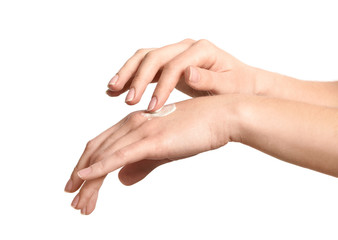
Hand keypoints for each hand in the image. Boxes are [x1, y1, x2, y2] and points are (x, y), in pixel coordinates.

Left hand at [65, 96, 237, 214]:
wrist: (220, 116)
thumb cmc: (196, 130)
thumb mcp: (163, 151)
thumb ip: (142, 165)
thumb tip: (122, 181)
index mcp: (134, 124)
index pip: (101, 146)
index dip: (86, 167)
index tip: (78, 188)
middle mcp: (132, 124)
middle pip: (96, 152)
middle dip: (80, 178)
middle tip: (73, 201)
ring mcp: (142, 130)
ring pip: (104, 157)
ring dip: (88, 182)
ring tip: (79, 204)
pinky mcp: (153, 139)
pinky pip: (120, 155)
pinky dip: (100, 167)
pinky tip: (86, 178)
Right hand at [106, 39, 256, 111]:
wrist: (241, 85)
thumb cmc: (238, 87)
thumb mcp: (229, 86)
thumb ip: (209, 80)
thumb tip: (188, 73)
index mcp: (201, 50)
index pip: (174, 66)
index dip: (161, 86)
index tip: (152, 108)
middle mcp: (186, 48)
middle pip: (153, 56)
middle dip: (138, 78)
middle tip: (128, 99)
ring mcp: (177, 54)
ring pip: (145, 58)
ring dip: (127, 73)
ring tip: (112, 90)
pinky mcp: (170, 63)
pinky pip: (147, 67)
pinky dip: (132, 76)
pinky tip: (119, 89)